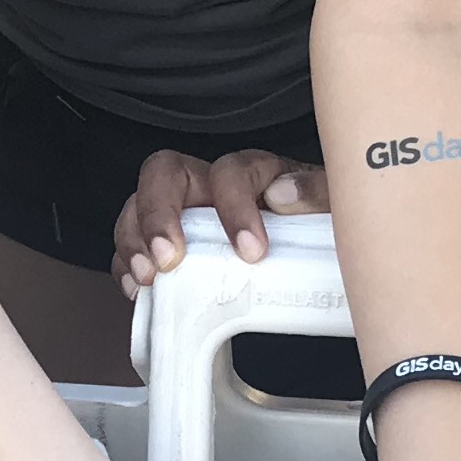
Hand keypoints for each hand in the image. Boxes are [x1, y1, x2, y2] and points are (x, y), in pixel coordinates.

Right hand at [112, 146, 329, 298]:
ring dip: (134, 239)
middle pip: (164, 174)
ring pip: (137, 205)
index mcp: (251, 172)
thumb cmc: (316, 226)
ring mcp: (181, 212)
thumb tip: (282, 194)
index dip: (235, 208)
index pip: (231, 171)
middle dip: (159, 215)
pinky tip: (137, 289)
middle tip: (170, 259)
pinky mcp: (166, 243)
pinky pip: (132, 244)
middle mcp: (208, 185)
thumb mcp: (334, 205)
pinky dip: (126, 264)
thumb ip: (318, 191)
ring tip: (148, 277)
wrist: (308, 253)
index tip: (251, 252)